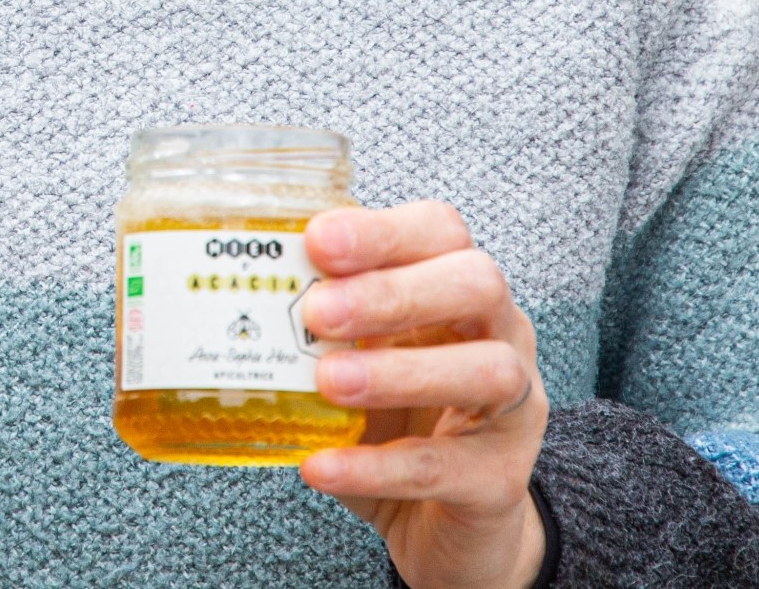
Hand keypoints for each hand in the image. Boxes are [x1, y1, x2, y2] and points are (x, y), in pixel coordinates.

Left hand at [297, 203, 548, 588]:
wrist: (445, 527)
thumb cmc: (398, 425)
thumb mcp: (360, 362)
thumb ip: (325, 328)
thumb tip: (246, 295)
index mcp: (460, 292)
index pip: (441, 232)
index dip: (383, 231)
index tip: (317, 241)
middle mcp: (501, 338)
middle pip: (477, 285)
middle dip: (394, 292)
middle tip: (319, 313)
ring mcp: (511, 411)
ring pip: (487, 371)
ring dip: (401, 372)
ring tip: (329, 382)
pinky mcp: (499, 482)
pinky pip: (446, 468)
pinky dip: (377, 466)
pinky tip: (323, 464)